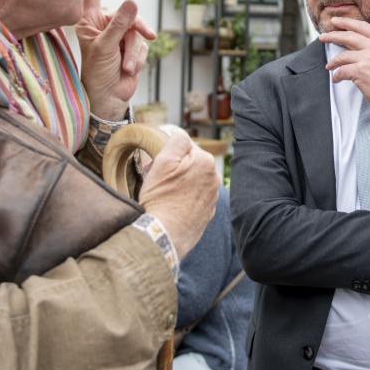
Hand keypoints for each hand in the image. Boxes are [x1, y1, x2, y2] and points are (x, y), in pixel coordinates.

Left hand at [75, 0, 154, 120]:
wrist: (109, 99)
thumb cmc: (97, 74)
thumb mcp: (105, 47)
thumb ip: (120, 23)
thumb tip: (132, 1)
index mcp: (89, 22)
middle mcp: (104, 26)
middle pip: (127, 13)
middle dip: (134, 30)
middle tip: (146, 33)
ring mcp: (119, 36)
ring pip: (137, 31)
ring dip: (134, 51)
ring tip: (126, 66)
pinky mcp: (132, 47)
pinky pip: (143, 44)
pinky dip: (138, 58)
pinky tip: (129, 69)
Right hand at [138, 130, 218, 258]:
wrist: (163, 236)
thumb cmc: (160, 199)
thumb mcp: (163, 162)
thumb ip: (176, 141)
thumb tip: (180, 133)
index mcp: (205, 162)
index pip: (184, 146)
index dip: (166, 154)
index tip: (154, 165)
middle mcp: (214, 178)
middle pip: (189, 164)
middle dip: (173, 168)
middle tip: (155, 179)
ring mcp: (212, 198)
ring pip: (192, 181)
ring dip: (179, 183)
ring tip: (162, 195)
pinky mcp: (207, 214)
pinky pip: (193, 199)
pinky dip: (183, 199)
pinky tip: (170, 207)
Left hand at [318, 16, 369, 115]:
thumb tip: (362, 48)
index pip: (362, 27)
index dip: (347, 22)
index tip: (336, 21)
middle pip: (349, 36)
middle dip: (333, 35)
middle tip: (323, 36)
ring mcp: (368, 59)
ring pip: (343, 55)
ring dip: (333, 61)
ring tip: (329, 66)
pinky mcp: (361, 72)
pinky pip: (342, 71)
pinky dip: (336, 75)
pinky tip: (336, 79)